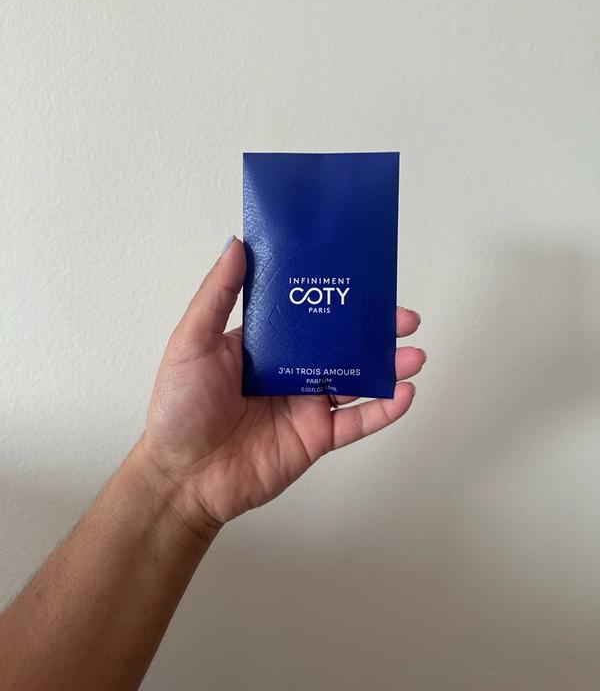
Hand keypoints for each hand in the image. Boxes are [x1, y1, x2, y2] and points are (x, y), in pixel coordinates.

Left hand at [140, 236, 425, 532]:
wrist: (183, 476)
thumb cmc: (180, 406)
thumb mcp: (192, 342)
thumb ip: (217, 294)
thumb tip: (238, 242)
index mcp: (266, 343)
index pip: (310, 312)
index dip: (339, 296)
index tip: (367, 280)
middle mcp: (291, 369)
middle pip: (343, 343)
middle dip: (377, 330)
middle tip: (406, 319)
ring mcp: (307, 404)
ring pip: (358, 380)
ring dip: (389, 366)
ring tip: (416, 355)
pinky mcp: (316, 438)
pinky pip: (356, 421)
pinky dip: (384, 409)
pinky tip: (404, 394)